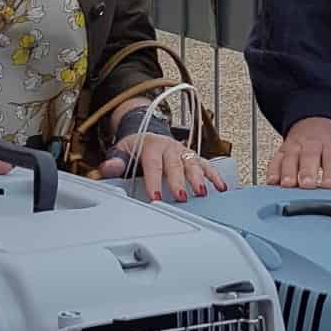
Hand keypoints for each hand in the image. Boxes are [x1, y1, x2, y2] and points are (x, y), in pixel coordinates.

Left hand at [99, 131, 226, 203]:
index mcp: (151, 145)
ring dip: (199, 178)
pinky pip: (206, 165)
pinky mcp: (193, 156)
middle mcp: (169, 147)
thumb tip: (110, 167)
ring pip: (193, 164)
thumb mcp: (120, 151)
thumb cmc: (135, 147)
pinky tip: (221, 187)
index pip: (153, 164)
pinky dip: (214, 175)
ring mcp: (183, 151)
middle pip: (175, 165)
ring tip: (202, 193)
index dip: (154, 181)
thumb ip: (115, 161)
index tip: (156, 197)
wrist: (148, 133)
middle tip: (182, 198)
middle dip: (179, 182)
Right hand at [266, 117, 330, 192]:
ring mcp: (295, 146)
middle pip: (309, 156)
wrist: (314, 124)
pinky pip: (274, 160)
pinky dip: (273, 171)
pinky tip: (273, 182)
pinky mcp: (281, 151)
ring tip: (289, 184)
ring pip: (290, 157)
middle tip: (307, 184)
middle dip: (307, 171)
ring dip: (288, 172)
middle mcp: (312, 143)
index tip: (329, 186)